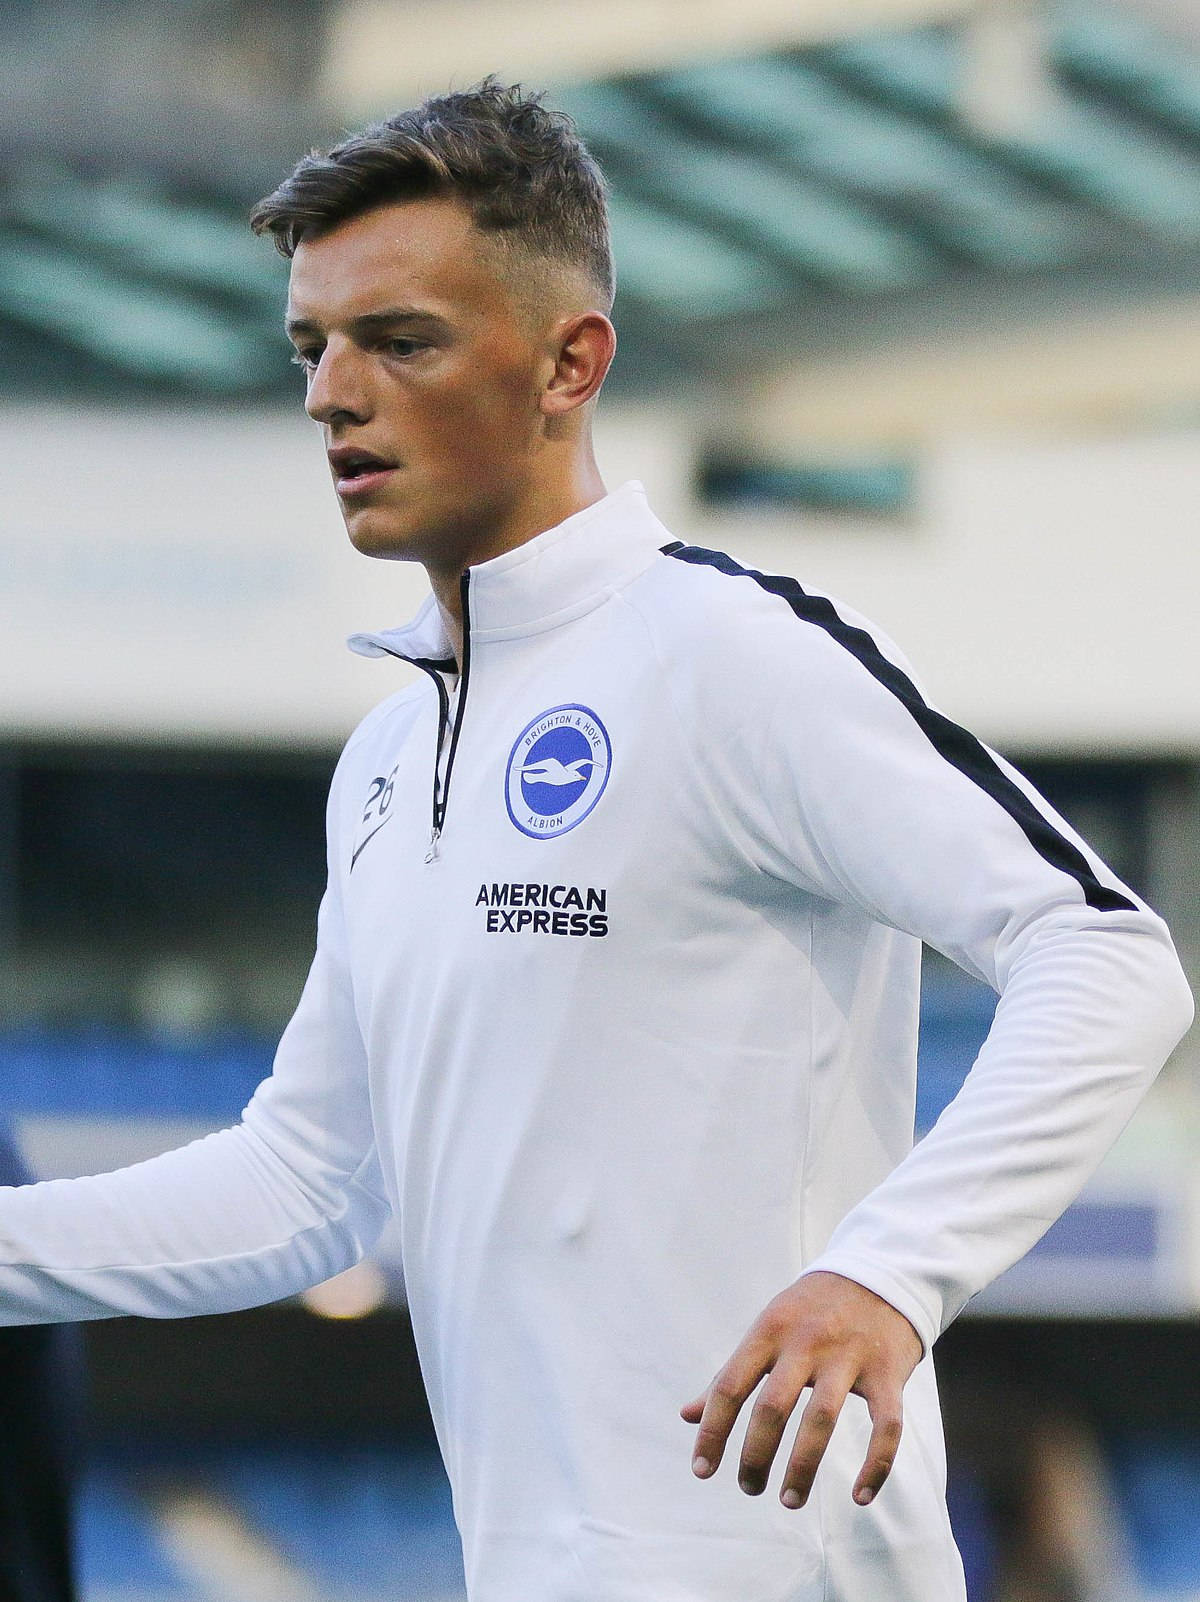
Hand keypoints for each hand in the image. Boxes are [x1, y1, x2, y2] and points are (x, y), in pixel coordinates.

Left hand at [680, 1271, 922, 1509]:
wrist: (878, 1274)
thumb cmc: (811, 1310)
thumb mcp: (767, 1328)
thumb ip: (731, 1372)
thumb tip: (688, 1415)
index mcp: (769, 1331)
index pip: (730, 1385)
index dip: (712, 1430)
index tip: (702, 1470)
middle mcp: (806, 1342)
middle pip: (772, 1407)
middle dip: (755, 1456)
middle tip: (748, 1488)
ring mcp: (848, 1357)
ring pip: (821, 1420)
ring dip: (803, 1467)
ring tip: (790, 1500)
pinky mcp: (888, 1372)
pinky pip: (885, 1427)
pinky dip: (875, 1466)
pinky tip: (860, 1496)